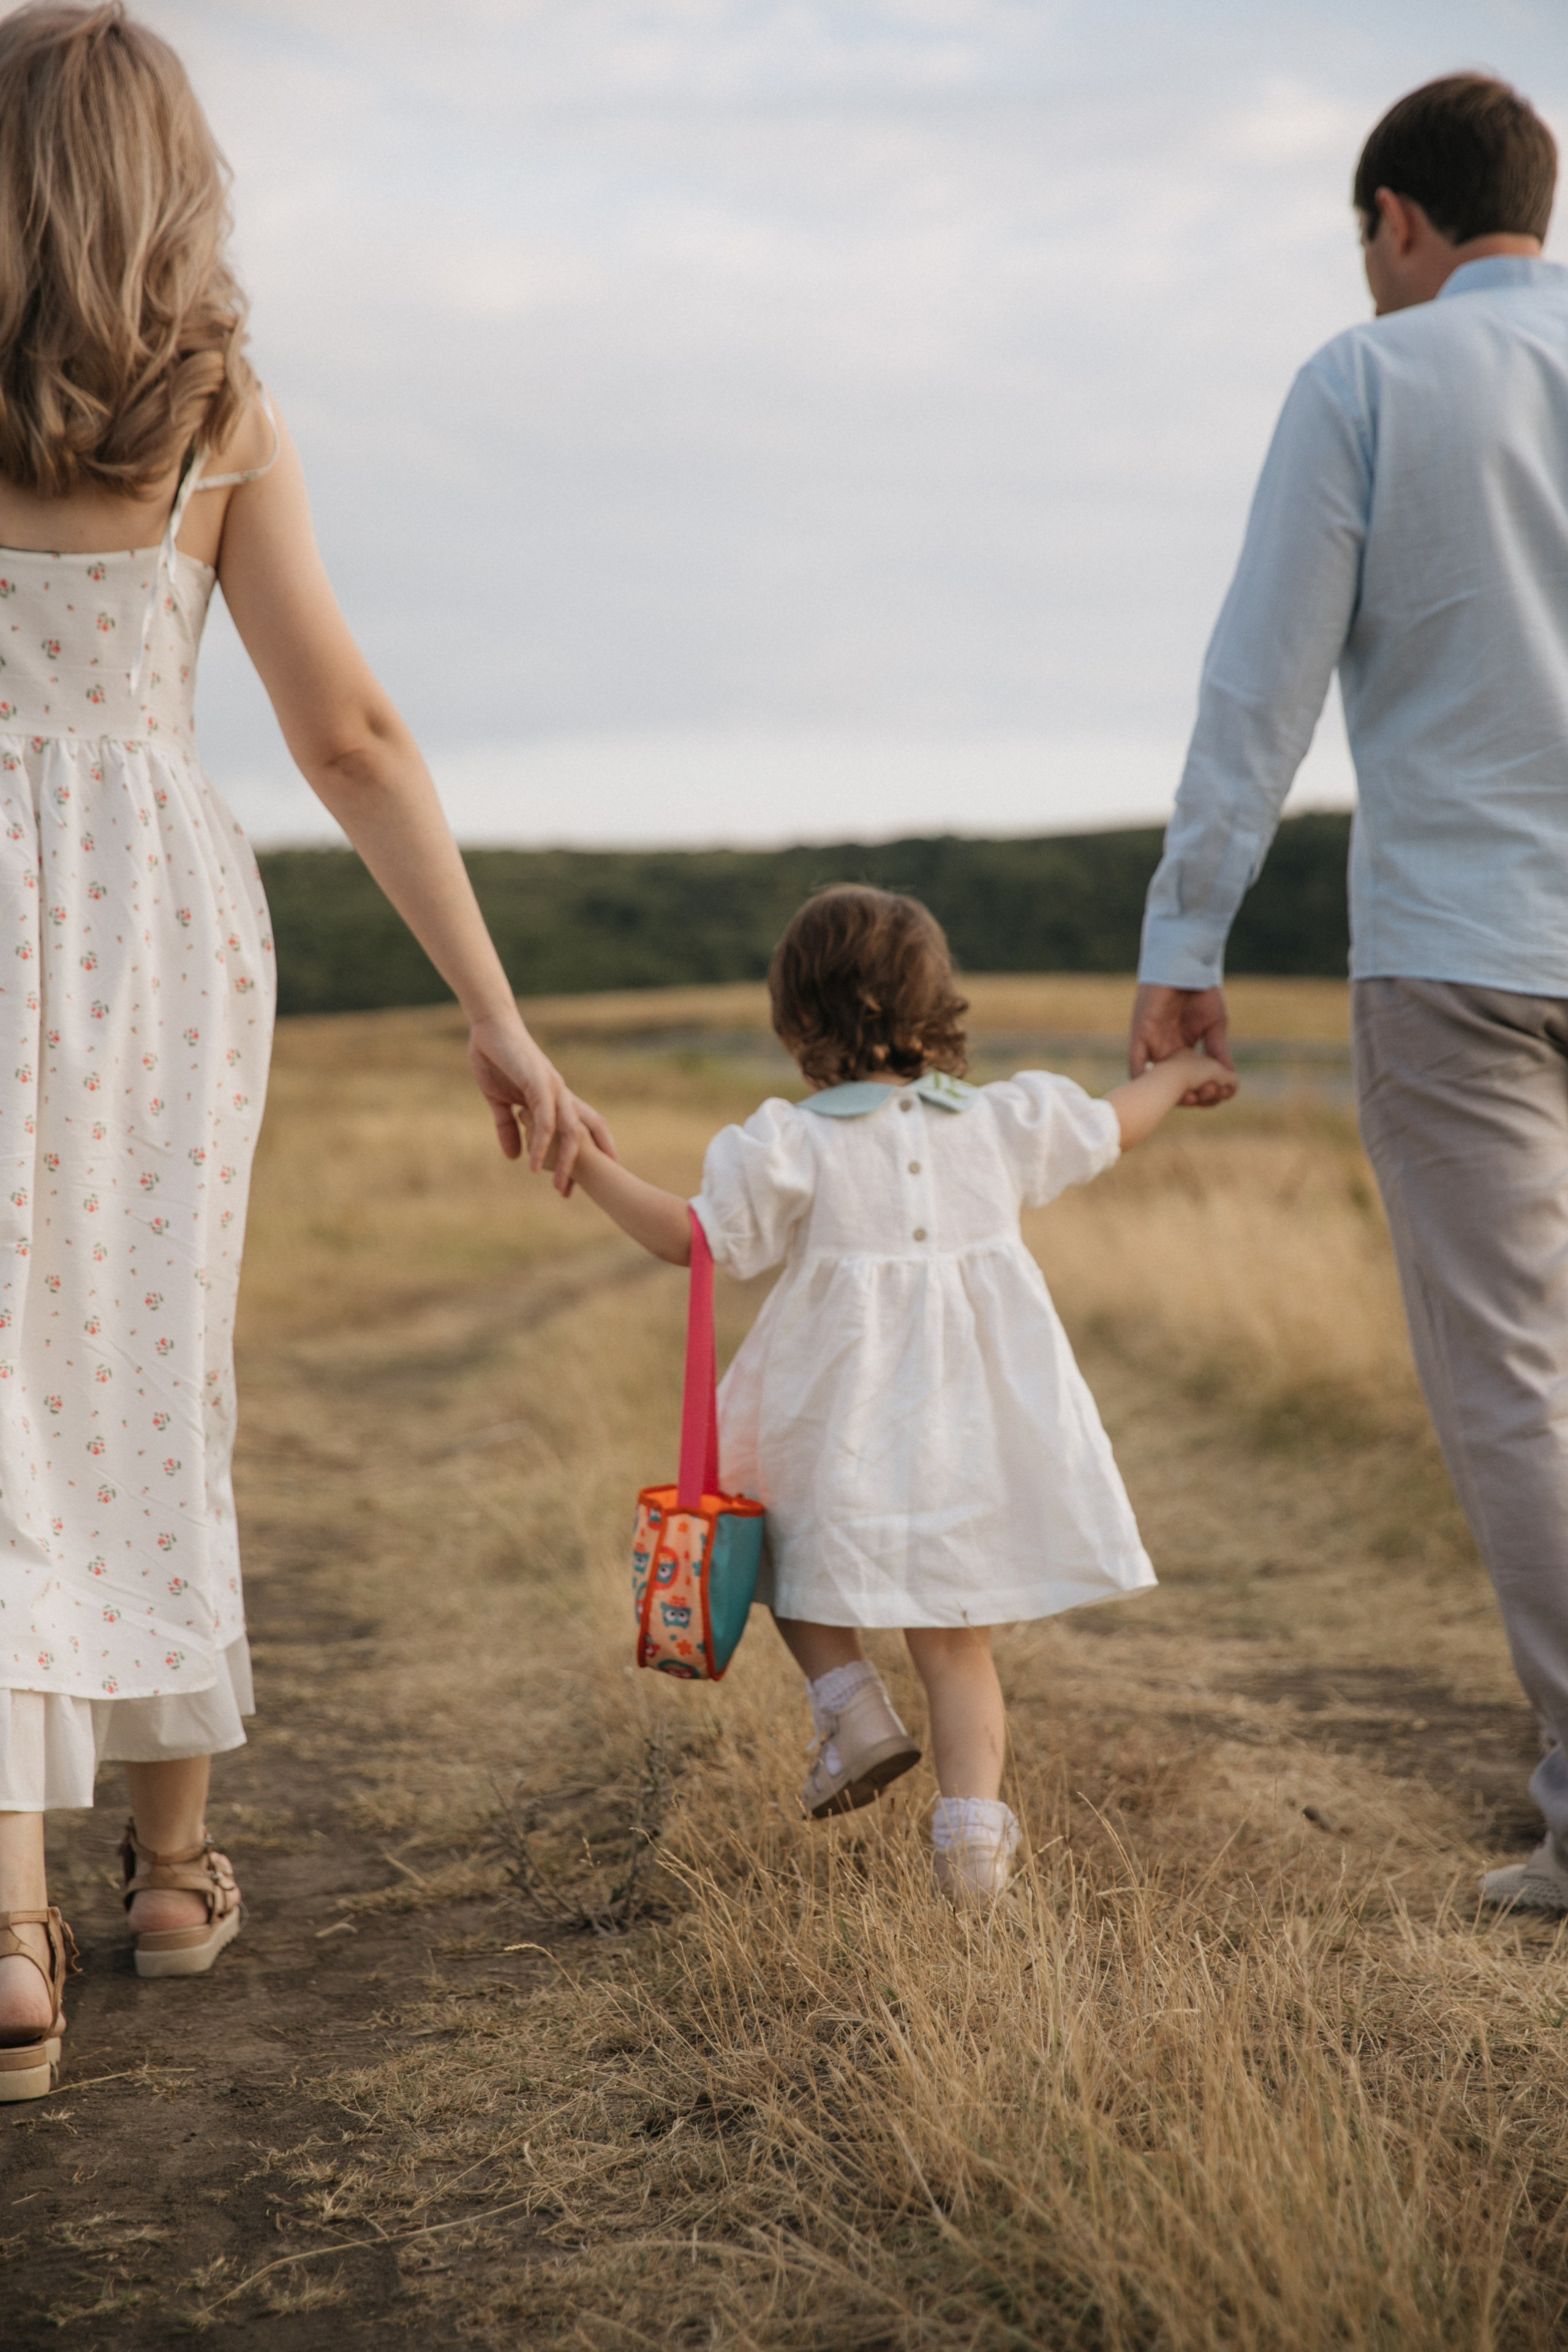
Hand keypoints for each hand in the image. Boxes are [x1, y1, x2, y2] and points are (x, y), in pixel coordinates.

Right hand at [467, 1013, 616, 1190]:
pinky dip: (541, 1144)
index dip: (586, 1152)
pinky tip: (533, 1164)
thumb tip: (514, 1157)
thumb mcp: (499, 1100)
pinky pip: (545, 1120)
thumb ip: (508, 1127)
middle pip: (585, 1133)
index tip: (580, 1182)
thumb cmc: (496, 1058)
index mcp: (555, 1097)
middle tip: (574, 1193)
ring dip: (565, 1162)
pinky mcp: (539, 1083)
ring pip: (568, 1132)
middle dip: (585, 1165)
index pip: (580, 1128)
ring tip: (559, 1187)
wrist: (489, 1027)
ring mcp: (553, 1088)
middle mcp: (561, 1094)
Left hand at [1128, 984, 1234, 1106]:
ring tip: (1190, 1098)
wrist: (1187, 967)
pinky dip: (1143, 1078)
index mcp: (1182, 1051)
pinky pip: (1136, 1063)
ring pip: (1154, 1081)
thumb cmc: (1201, 992)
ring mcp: (1152, 1045)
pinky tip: (1155, 1090)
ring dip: (1170, 1093)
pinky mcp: (1141, 1035)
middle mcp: (1166, 1052)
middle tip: (1206, 1097)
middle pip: (1172, 1086)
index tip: (1219, 1094)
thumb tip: (1229, 1078)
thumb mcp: (1215, 1026)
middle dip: (1190, 1096)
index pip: (1189, 1081)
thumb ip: (1217, 1051)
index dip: (1203, 1092)